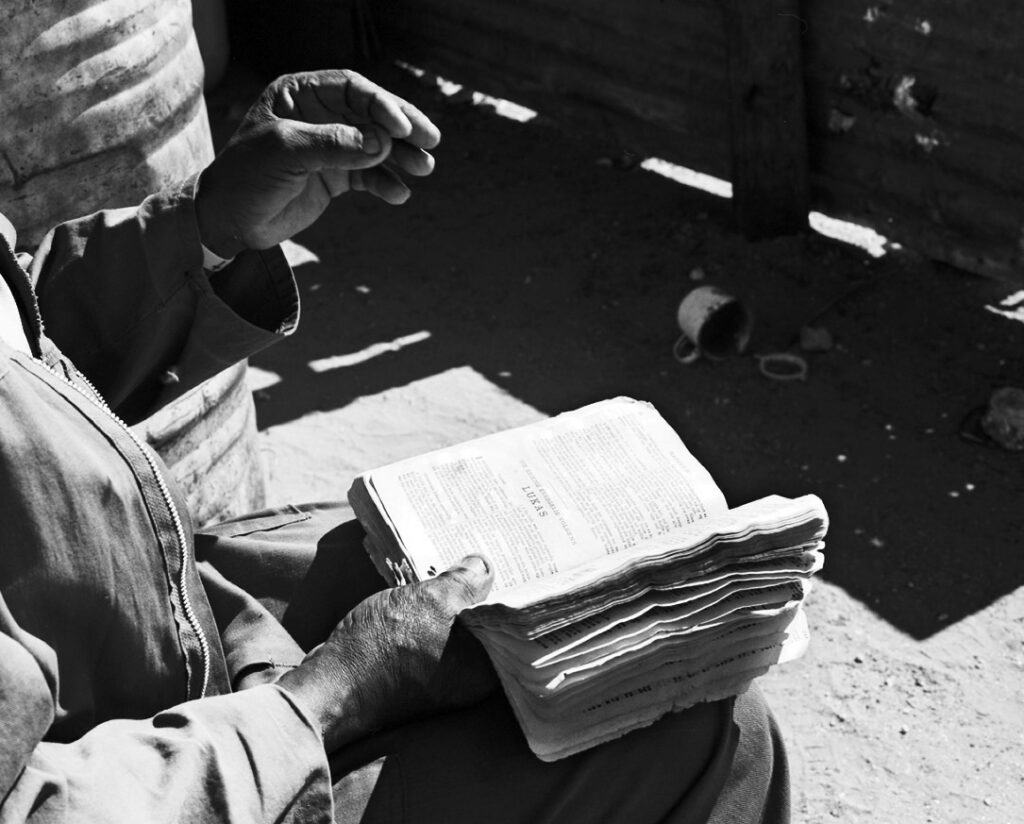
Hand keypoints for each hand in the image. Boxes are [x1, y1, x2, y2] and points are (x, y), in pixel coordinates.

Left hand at [195, 70, 440, 257]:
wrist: (229, 221)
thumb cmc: (246, 177)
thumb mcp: (285, 152)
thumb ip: (334, 144)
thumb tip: (384, 144)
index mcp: (300, 94)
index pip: (352, 89)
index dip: (382, 104)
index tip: (403, 128)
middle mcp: (318, 116)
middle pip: (372, 114)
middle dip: (403, 128)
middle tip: (431, 140)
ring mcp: (329, 147)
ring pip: (376, 146)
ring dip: (401, 157)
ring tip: (424, 168)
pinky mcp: (334, 178)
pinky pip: (369, 177)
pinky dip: (385, 184)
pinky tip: (399, 194)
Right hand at [278, 556, 495, 750]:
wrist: (330, 685)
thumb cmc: (383, 648)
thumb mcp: (430, 601)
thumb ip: (465, 582)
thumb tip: (484, 566)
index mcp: (487, 668)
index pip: (514, 624)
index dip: (514, 588)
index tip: (515, 558)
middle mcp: (473, 679)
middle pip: (489, 624)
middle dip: (485, 589)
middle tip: (486, 551)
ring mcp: (445, 678)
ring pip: (462, 628)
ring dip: (458, 598)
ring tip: (459, 561)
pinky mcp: (420, 672)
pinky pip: (439, 635)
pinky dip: (438, 612)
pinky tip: (433, 586)